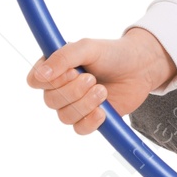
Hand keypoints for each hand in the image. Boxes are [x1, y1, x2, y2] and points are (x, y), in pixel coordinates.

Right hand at [26, 27, 175, 135]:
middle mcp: (61, 88)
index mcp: (56, 68)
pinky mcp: (90, 118)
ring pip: (65, 116)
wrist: (141, 67)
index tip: (71, 71)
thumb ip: (64, 56)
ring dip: (85, 104)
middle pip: (50, 101)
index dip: (49, 80)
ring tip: (103, 90)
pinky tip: (103, 111)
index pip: (35, 80)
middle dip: (73, 90)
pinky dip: (90, 121)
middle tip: (92, 78)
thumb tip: (41, 74)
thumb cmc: (113, 54)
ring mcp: (75, 105)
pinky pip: (79, 129)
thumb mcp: (88, 47)